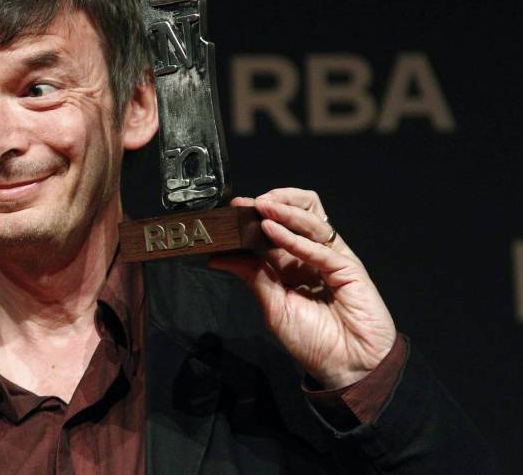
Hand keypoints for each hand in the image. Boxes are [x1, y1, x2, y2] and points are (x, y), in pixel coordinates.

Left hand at [208, 188, 396, 388]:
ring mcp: (331, 259)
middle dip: (275, 202)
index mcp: (291, 265)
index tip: (232, 210)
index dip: (255, 217)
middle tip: (249, 204)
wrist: (347, 366)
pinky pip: (320, 248)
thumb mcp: (272, 307)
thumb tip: (219, 257)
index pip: (274, 229)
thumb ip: (251, 277)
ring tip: (261, 207)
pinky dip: (295, 238)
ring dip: (284, 211)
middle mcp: (311, 257)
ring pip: (312, 220)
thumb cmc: (314, 341)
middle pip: (299, 213)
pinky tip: (274, 231)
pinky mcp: (349, 267)